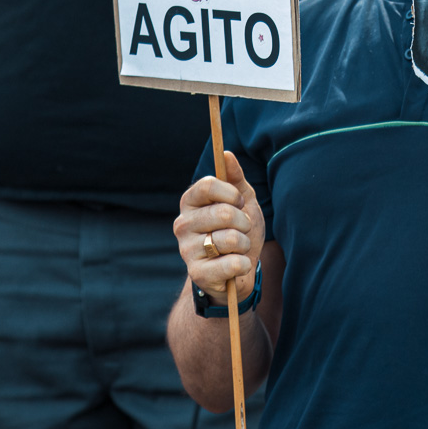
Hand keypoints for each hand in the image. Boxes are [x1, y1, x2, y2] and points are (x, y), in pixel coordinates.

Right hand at [173, 153, 263, 305]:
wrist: (237, 271)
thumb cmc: (238, 231)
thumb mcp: (242, 202)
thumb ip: (235, 178)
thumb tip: (227, 154)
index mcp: (190, 202)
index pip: (208, 185)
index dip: (232, 194)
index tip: (240, 203)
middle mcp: (182, 224)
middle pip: (223, 212)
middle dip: (244, 222)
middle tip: (243, 230)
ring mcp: (186, 249)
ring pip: (230, 239)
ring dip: (245, 245)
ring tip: (238, 249)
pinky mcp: (196, 273)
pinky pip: (232, 263)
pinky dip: (243, 264)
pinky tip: (237, 266)